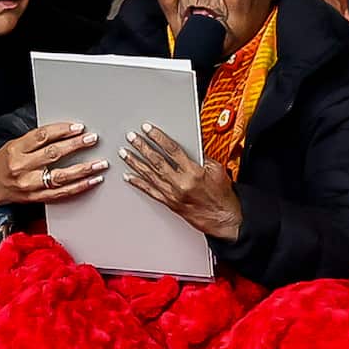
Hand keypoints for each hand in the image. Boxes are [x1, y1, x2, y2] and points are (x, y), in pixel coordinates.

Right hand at [0, 121, 107, 213]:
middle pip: (53, 154)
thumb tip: (64, 133)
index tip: (79, 127)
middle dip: (76, 145)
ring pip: (61, 176)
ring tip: (99, 163)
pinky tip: (91, 181)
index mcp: (16, 150)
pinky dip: (79, 187)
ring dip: (84, 169)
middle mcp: (22, 168)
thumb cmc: (1, 163)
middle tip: (92, 139)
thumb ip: (36, 141)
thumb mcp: (13, 145)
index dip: (62, 130)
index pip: (42, 136)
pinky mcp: (36, 198)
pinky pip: (61, 193)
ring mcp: (30, 185)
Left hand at [118, 122, 242, 241]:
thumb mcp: (217, 170)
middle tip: (132, 138)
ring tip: (125, 153)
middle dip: (142, 147)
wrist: (223, 219)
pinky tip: (129, 177)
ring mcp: (173, 194)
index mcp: (193, 172)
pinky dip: (138, 183)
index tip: (148, 130)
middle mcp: (180, 183)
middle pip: (157, 161)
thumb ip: (201, 157)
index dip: (158, 138)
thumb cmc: (222, 196)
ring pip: (149, 175)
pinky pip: (150, 191)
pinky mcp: (169, 203)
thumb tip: (190, 147)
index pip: (172, 150)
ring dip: (135, 162)